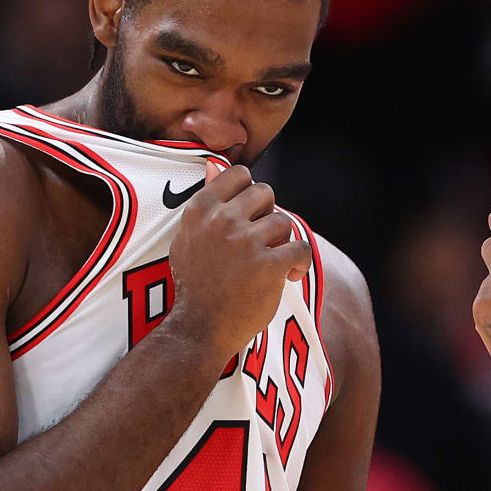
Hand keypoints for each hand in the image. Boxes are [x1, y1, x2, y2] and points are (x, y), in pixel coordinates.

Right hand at [168, 163, 311, 355]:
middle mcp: (222, 221)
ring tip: (271, 263)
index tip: (249, 216)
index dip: (251, 194)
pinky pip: (301, 248)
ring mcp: (246, 243)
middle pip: (266, 193)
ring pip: (283, 222)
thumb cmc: (196, 283)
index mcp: (201, 210)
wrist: (200, 327)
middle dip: (267, 215)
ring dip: (281, 242)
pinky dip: (300, 262)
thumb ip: (207, 200)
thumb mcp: (189, 236)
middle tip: (261, 241)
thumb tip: (214, 163)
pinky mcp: (268, 265)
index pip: (239, 175)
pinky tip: (291, 275)